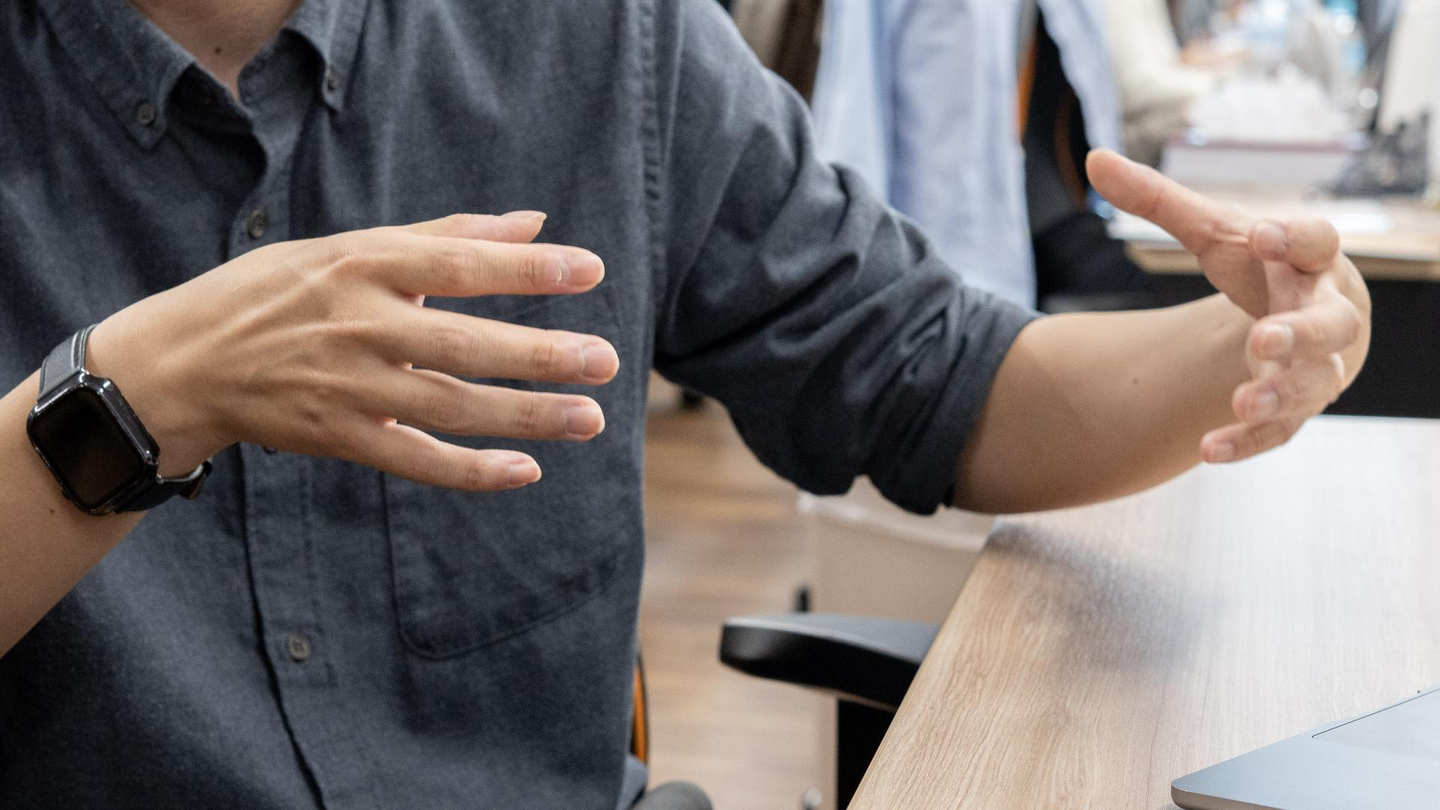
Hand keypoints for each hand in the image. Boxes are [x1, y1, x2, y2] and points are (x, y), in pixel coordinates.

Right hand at [86, 213, 619, 490]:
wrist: (184, 362)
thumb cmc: (280, 292)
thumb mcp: (352, 246)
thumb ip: (446, 236)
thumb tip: (533, 221)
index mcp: (363, 264)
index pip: (459, 264)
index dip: (527, 268)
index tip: (591, 269)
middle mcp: (357, 324)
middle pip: (463, 343)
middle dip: (540, 354)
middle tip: (606, 360)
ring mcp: (348, 387)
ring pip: (449, 406)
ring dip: (524, 416)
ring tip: (589, 418)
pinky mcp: (339, 438)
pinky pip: (415, 459)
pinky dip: (471, 470)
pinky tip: (526, 471)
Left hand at [1087, 149, 1370, 462]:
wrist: (1297, 323)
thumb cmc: (1260, 267)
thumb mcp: (1213, 232)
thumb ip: (1159, 201)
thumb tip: (1094, 159)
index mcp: (1312, 260)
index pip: (1317, 242)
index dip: (1294, 237)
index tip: (1259, 232)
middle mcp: (1327, 313)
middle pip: (1331, 324)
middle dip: (1302, 332)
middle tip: (1262, 336)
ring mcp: (1317, 365)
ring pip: (1313, 383)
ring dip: (1279, 394)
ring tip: (1242, 401)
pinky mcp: (1296, 408)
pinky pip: (1280, 431)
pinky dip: (1247, 442)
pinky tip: (1207, 449)